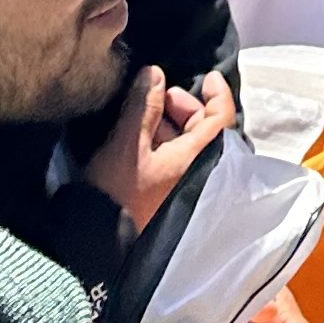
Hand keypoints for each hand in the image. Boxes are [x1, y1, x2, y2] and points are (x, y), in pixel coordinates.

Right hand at [84, 65, 233, 232]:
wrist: (100, 249)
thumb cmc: (117, 196)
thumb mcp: (126, 145)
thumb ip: (144, 106)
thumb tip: (156, 74)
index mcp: (200, 158)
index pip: (223, 118)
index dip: (218, 93)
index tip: (208, 76)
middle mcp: (203, 175)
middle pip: (206, 131)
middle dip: (185, 108)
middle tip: (160, 97)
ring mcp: (189, 190)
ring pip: (190, 148)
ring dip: (172, 127)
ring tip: (145, 116)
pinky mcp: (173, 201)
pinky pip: (179, 164)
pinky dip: (166, 147)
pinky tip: (143, 140)